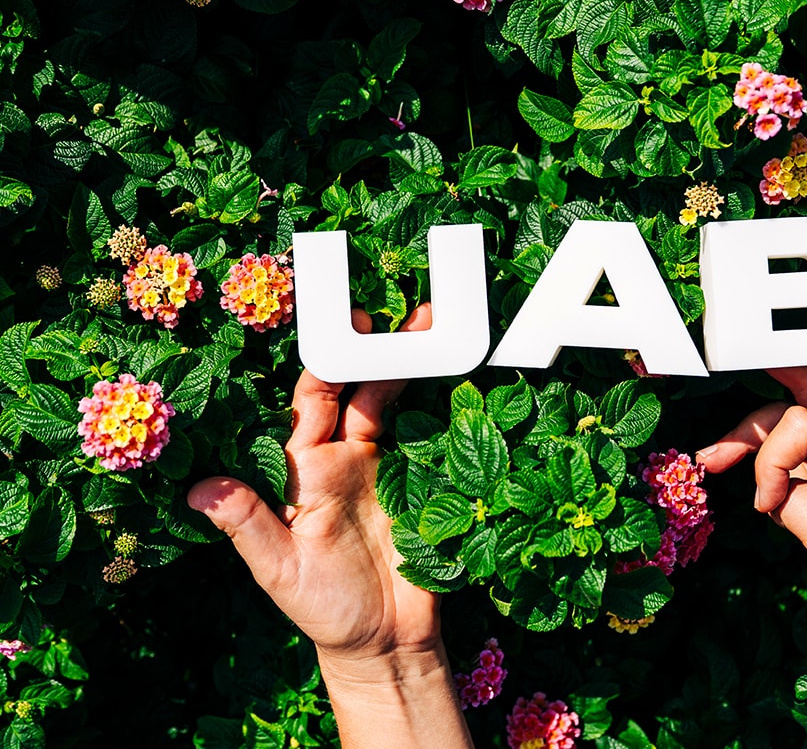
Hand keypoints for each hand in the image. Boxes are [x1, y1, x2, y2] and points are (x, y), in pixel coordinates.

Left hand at [188, 306, 471, 746]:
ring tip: (439, 327)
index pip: (311, 400)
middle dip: (377, 347)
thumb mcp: (279, 570)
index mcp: (305, 469)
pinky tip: (461, 373)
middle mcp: (345, 458)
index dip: (325, 360)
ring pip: (397, 402)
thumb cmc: (323, 609)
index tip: (343, 325)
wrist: (387, 643)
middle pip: (360, 387)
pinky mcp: (423, 484)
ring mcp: (387, 468)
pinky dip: (443, 403)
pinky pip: (431, 435)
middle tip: (403, 312)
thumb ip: (247, 524)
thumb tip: (194, 488)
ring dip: (414, 364)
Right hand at [696, 366, 806, 646]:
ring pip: (788, 423)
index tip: (768, 503)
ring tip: (712, 459)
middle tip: (715, 452)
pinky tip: (738, 471)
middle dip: (753, 422)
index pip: (804, 425)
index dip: (773, 458)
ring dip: (749, 436)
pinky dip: (759, 456)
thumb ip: (799, 502)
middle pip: (797, 406)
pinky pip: (788, 451)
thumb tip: (767, 487)